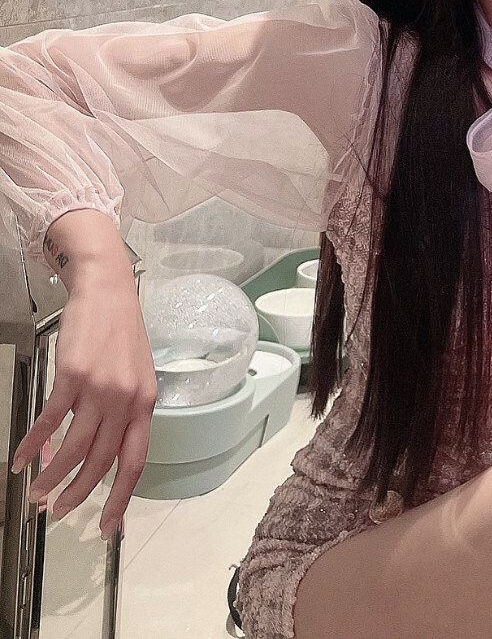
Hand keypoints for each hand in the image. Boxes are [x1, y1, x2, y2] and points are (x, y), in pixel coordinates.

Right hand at [12, 254, 156, 540]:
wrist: (108, 290)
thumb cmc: (120, 332)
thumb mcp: (135, 374)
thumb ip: (125, 411)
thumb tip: (105, 446)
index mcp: (146, 402)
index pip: (136, 460)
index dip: (121, 497)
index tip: (107, 525)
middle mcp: (127, 400)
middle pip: (102, 462)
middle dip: (79, 494)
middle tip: (59, 512)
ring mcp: (100, 388)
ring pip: (75, 449)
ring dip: (52, 476)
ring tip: (36, 493)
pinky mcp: (73, 377)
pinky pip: (50, 422)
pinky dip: (33, 445)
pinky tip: (21, 459)